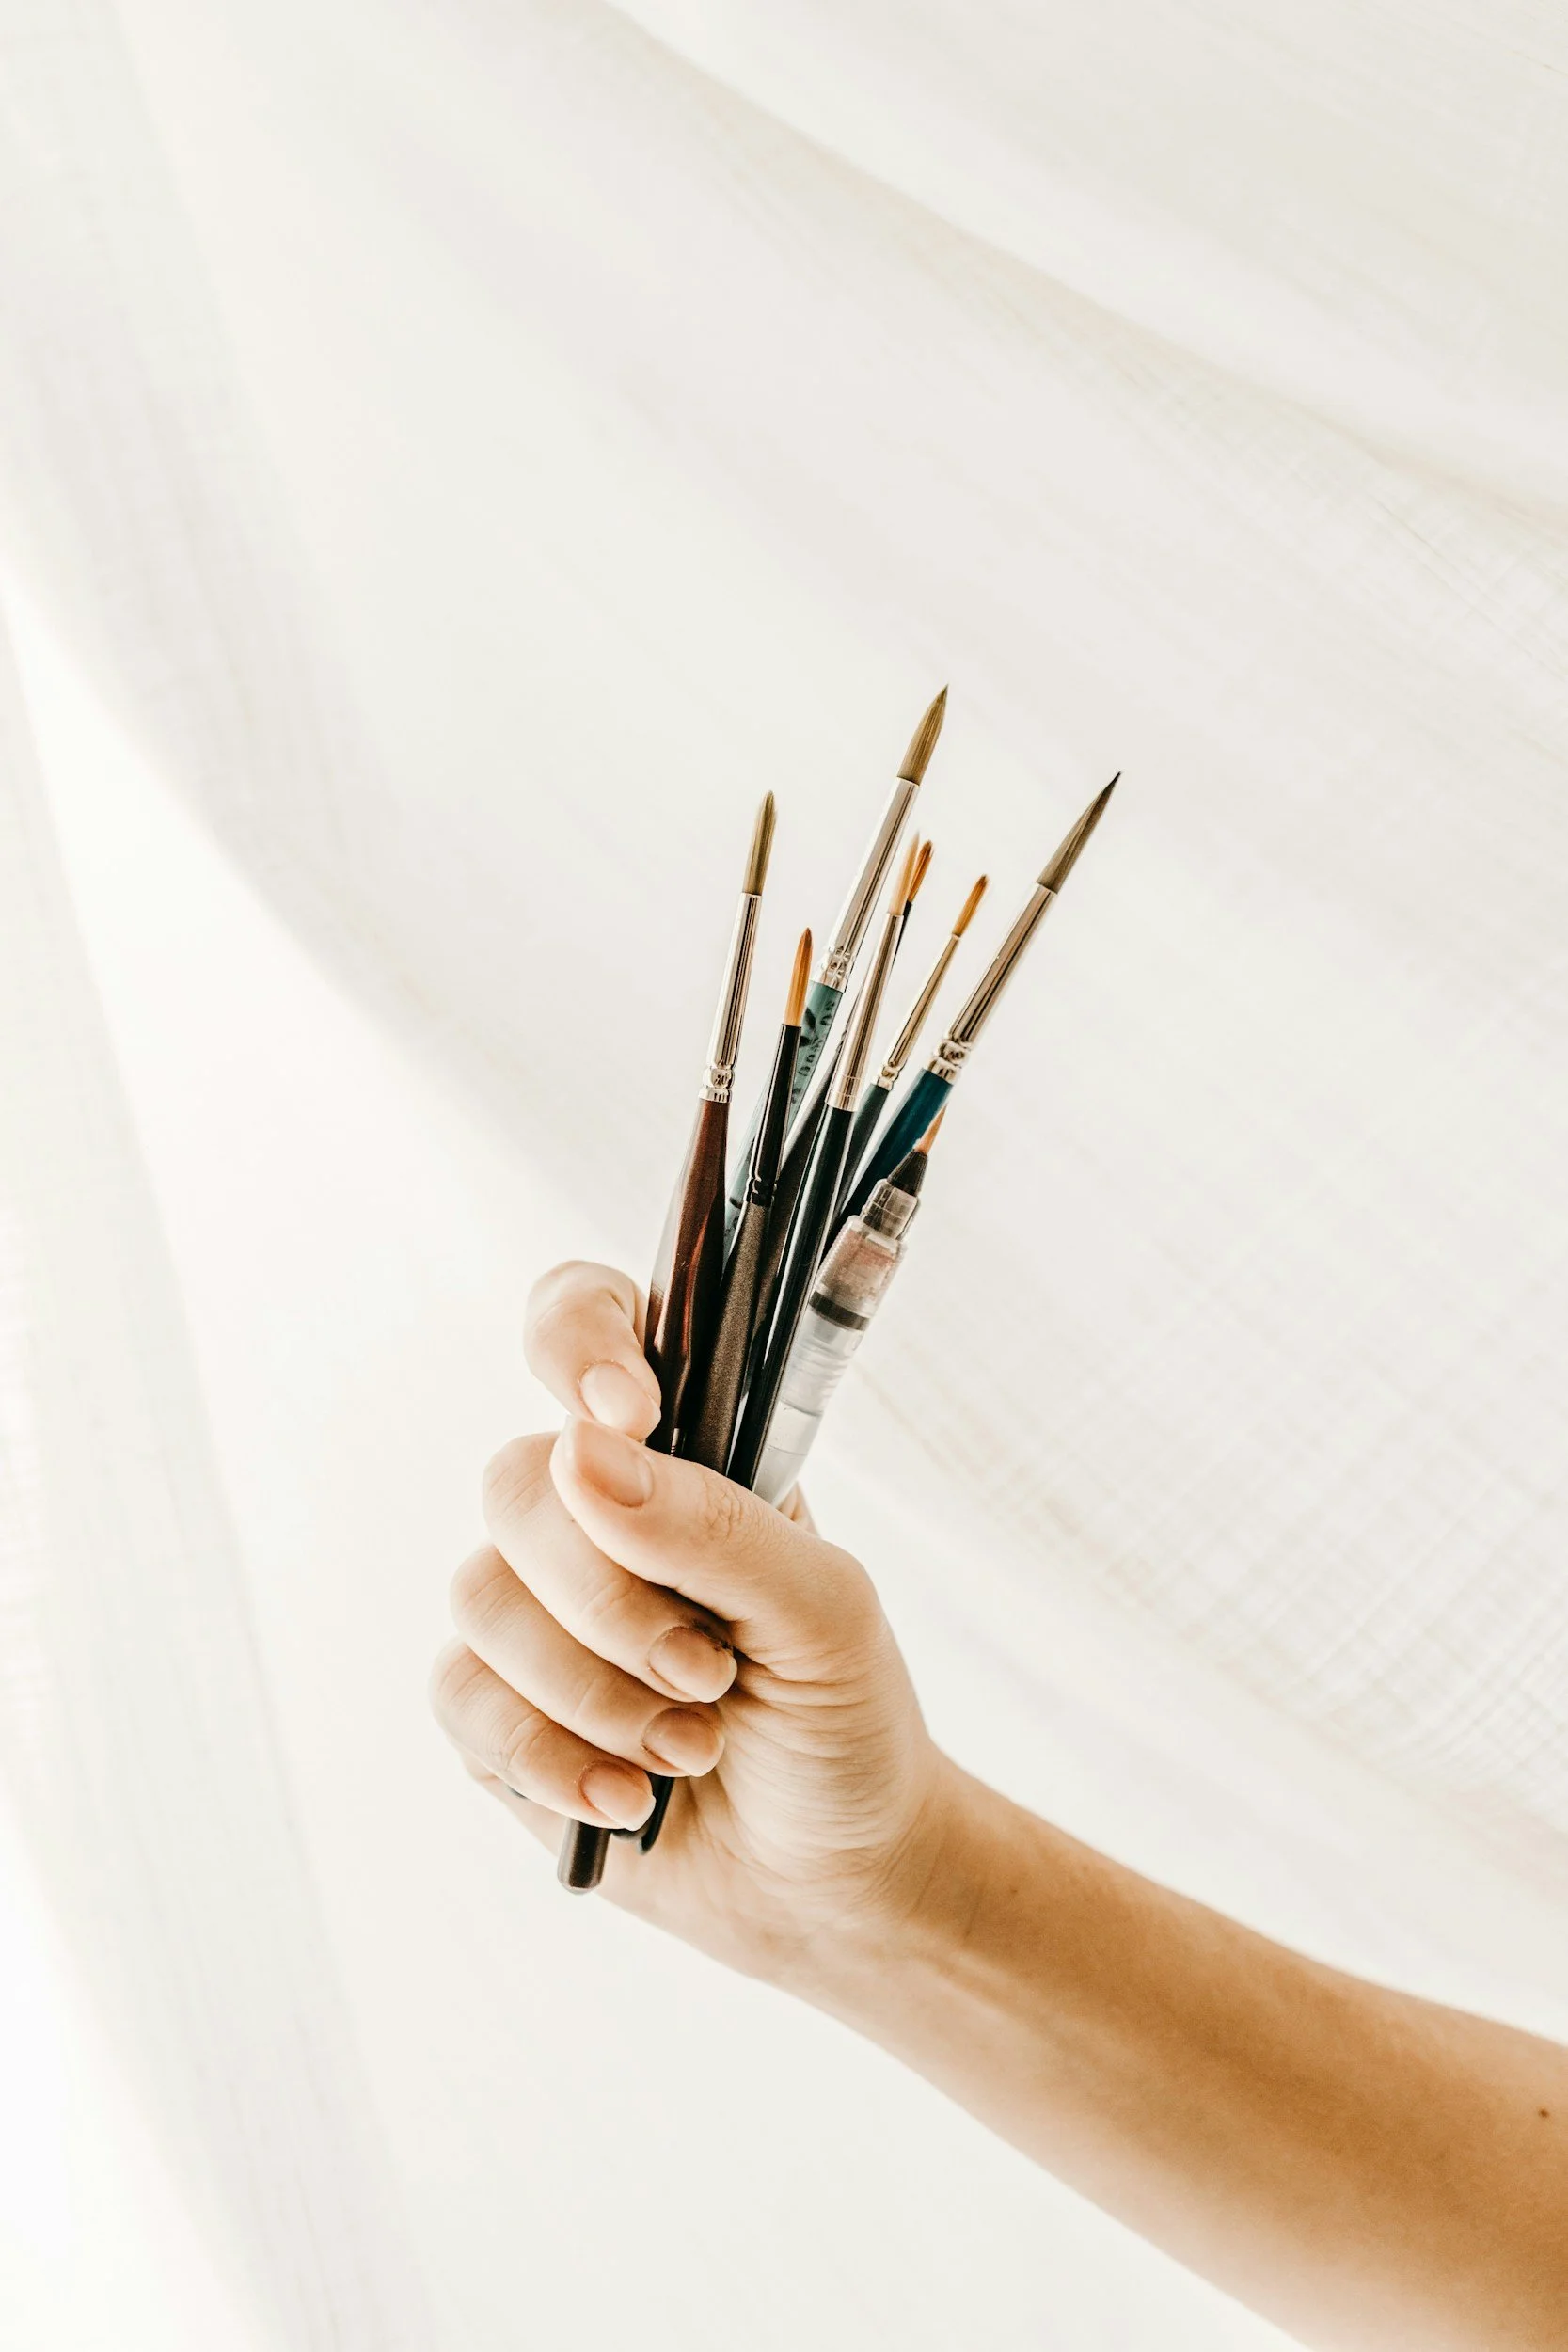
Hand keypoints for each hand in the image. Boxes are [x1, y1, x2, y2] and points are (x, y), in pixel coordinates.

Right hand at [429, 1260, 952, 1984]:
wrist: (833, 1881)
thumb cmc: (844, 1718)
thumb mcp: (823, 1611)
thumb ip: (715, 1524)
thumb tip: (583, 1449)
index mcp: (683, 1450)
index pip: (586, 1321)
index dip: (578, 1341)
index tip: (623, 1415)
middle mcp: (592, 1511)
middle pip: (518, 1480)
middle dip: (610, 1596)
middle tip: (710, 1671)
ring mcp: (531, 1608)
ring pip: (480, 1593)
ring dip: (597, 1691)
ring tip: (693, 1748)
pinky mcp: (491, 1709)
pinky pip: (461, 1696)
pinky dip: (553, 1757)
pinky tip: (631, 1801)